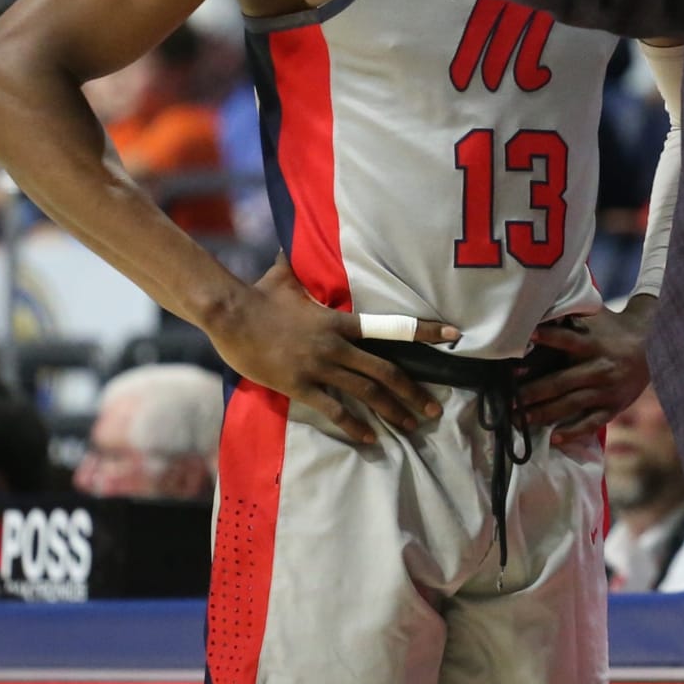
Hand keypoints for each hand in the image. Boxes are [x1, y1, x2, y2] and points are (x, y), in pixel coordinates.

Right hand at [207, 255, 459, 443]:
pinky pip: (333, 411)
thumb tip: (292, 244)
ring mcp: (319, 368)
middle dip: (413, 392)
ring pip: (366, 394)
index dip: (425, 331)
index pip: (392, 327)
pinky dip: (354, 427)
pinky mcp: (299, 386)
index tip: (453, 336)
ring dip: (392, 412)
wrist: (230, 314)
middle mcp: (336, 346)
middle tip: (434, 409)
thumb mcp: (285, 276)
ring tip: (411, 426)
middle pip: (385, 371)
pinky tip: (370, 439)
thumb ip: (297, 265)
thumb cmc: (259, 295)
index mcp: (340, 321)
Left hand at [519, 294, 653, 443]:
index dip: (548, 338)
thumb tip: (539, 307)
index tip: (526, 339)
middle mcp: (600, 367)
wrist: (652, 346)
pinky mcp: (614, 406)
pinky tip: (554, 437)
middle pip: (562, 382)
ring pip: (572, 405)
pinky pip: (592, 422)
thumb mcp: (595, 316)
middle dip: (533, 391)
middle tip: (509, 399)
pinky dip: (573, 431)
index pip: (567, 340)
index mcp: (593, 343)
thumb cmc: (612, 328)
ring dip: (544, 413)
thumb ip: (571, 315)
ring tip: (520, 419)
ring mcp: (607, 390)